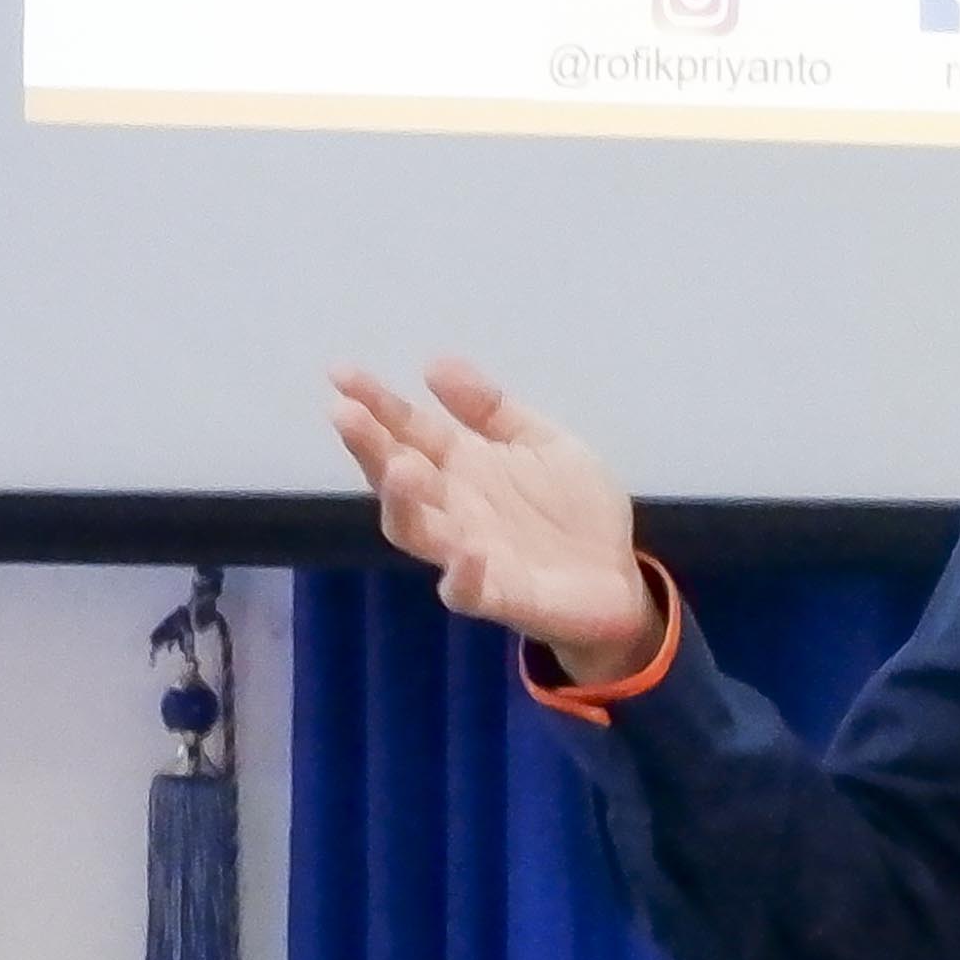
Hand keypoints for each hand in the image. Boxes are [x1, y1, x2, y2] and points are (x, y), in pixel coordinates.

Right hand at [331, 362, 663, 670]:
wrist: (619, 579)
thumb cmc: (573, 510)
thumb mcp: (540, 441)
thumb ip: (491, 409)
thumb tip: (434, 363)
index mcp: (461, 466)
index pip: (408, 430)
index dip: (375, 403)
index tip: (340, 373)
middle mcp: (452, 508)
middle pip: (397, 477)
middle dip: (370, 447)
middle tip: (346, 414)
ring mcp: (468, 554)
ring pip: (417, 532)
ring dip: (403, 503)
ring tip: (399, 469)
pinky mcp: (499, 596)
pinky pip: (469, 591)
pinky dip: (462, 575)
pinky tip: (465, 552)